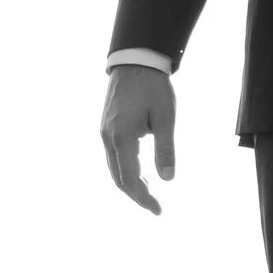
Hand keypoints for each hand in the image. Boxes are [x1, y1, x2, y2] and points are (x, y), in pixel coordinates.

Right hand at [100, 64, 176, 213]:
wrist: (134, 61)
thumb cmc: (153, 87)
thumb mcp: (165, 118)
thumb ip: (165, 150)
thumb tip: (168, 179)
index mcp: (122, 138)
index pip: (130, 180)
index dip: (143, 199)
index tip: (158, 210)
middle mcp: (108, 138)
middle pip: (118, 179)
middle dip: (136, 196)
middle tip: (155, 207)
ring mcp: (104, 132)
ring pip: (113, 169)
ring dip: (130, 184)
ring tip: (150, 193)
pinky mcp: (106, 127)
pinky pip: (112, 157)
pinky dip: (124, 171)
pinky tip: (140, 172)